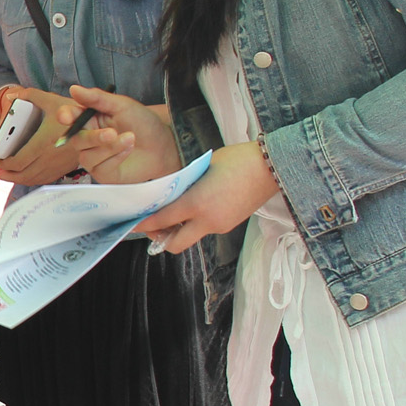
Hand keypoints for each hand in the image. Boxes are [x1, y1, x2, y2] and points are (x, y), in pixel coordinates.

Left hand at [0, 87, 84, 187]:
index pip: (18, 161)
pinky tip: (20, 175)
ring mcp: (56, 166)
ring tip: (2, 172)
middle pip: (21, 174)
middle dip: (3, 172)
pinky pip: (41, 180)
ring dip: (13, 178)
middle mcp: (50, 157)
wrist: (97, 127)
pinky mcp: (62, 170)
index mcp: (44, 142)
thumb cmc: (74, 113)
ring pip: (30, 180)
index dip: (3, 163)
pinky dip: (28, 180)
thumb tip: (11, 97)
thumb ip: (29, 96)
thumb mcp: (52, 100)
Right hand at [68, 86, 181, 183]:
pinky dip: (115, 158)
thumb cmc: (143, 123)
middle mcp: (88, 139)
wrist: (163, 144)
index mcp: (89, 120)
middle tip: (112, 133)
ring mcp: (94, 157)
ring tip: (130, 139)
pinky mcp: (103, 173)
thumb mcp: (122, 105)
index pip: (70, 117)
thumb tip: (74, 89)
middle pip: (76, 140)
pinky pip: (99, 168)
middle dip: (93, 138)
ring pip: (87, 157)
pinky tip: (128, 149)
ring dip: (109, 148)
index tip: (65, 116)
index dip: (65, 116)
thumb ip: (97, 98)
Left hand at [133, 140, 277, 253]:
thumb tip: (168, 196)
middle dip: (160, 239)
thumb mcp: (201, 170)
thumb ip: (183, 186)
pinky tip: (195, 209)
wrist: (272, 167)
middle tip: (153, 226)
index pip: (162, 220)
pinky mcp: (230, 226)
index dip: (144, 224)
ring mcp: (220, 226)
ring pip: (191, 237)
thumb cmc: (237, 160)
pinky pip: (205, 230)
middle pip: (174, 245)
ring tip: (174, 213)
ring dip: (179, 230)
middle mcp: (207, 221)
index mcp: (196, 204)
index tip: (133, 224)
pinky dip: (195, 224)